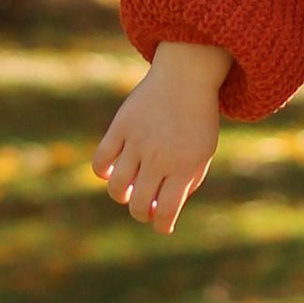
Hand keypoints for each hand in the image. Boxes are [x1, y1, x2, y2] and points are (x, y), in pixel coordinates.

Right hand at [93, 42, 229, 233]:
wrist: (187, 76)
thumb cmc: (197, 119)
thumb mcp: (203, 152)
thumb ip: (187, 183)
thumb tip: (163, 211)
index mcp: (184, 166)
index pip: (167, 211)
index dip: (162, 225)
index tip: (161, 226)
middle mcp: (159, 157)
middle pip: (140, 204)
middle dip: (141, 214)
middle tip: (144, 208)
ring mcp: (138, 141)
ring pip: (117, 187)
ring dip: (121, 196)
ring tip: (128, 192)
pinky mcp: (121, 126)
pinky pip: (101, 160)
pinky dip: (102, 172)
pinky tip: (112, 171)